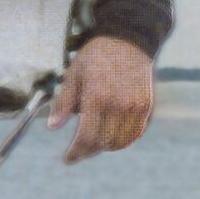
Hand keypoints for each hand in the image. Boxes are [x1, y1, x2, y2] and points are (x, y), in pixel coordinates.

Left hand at [47, 36, 153, 164]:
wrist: (127, 40)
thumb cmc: (96, 56)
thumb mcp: (73, 75)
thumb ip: (64, 103)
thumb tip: (53, 126)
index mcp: (97, 97)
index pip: (87, 137)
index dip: (76, 152)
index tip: (69, 158)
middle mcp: (118, 104)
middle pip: (103, 143)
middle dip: (88, 151)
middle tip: (79, 151)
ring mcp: (135, 106)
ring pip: (121, 142)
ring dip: (106, 147)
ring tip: (94, 143)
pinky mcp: (146, 106)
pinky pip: (135, 133)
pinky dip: (123, 140)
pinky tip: (112, 136)